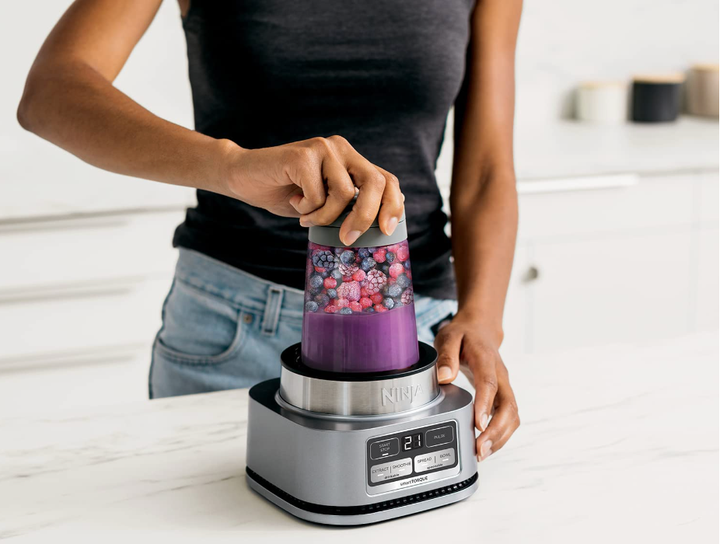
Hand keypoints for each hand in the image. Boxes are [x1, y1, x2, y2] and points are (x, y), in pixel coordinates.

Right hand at [218, 136, 403, 245]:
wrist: (243, 177)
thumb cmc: (285, 194)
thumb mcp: (324, 203)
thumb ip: (348, 205)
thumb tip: (378, 228)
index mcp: (352, 161)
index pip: (386, 180)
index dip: (393, 205)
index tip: (387, 230)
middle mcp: (342, 149)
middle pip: (375, 183)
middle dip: (366, 216)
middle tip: (347, 238)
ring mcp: (323, 148)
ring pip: (344, 193)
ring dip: (324, 216)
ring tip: (306, 216)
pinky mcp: (303, 155)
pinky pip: (318, 194)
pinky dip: (306, 209)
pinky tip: (293, 201)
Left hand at [433, 313, 519, 461]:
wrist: (481, 328)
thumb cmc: (464, 334)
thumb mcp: (449, 336)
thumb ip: (447, 356)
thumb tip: (445, 377)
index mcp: (486, 359)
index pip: (489, 384)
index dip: (485, 405)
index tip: (479, 425)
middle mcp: (501, 375)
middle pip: (508, 405)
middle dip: (496, 430)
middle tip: (480, 448)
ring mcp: (505, 386)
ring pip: (512, 415)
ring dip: (501, 436)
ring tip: (482, 453)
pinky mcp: (503, 395)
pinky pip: (508, 417)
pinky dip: (501, 433)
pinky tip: (487, 445)